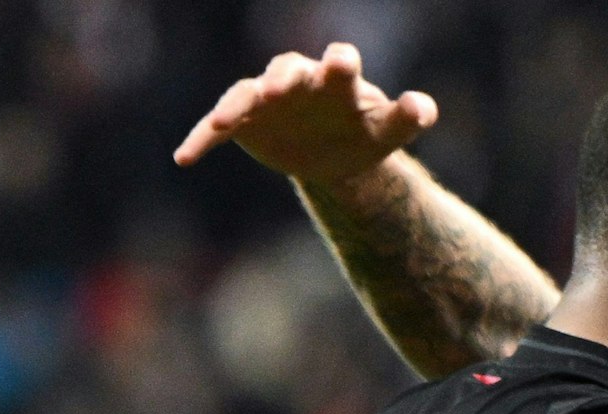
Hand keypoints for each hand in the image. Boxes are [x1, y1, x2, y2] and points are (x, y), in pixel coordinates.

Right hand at [173, 42, 436, 184]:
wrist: (337, 154)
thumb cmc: (363, 132)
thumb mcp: (389, 130)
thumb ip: (409, 117)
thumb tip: (423, 108)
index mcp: (337, 80)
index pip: (339, 62)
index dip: (340, 63)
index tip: (341, 66)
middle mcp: (299, 82)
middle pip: (288, 69)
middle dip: (284, 76)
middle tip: (280, 87)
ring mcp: (267, 100)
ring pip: (248, 92)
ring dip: (238, 104)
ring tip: (228, 121)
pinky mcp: (244, 123)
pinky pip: (217, 126)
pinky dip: (202, 138)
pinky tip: (184, 158)